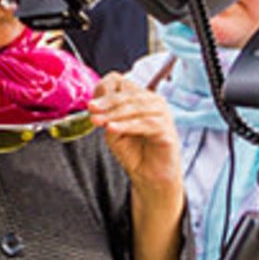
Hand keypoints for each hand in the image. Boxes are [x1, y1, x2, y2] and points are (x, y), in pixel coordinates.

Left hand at [89, 73, 182, 195]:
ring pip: (136, 107)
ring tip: (97, 121)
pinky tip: (112, 128)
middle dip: (107, 102)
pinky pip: (145, 124)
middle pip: (127, 94)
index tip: (91, 104)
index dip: (104, 89)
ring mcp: (162, 114)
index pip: (120, 82)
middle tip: (91, 109)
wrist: (149, 177)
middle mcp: (153, 102)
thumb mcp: (113, 131)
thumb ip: (107, 116)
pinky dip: (127, 125)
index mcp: (139, 97)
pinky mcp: (167, 130)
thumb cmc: (133, 152)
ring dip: (114, 114)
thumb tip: (95, 105)